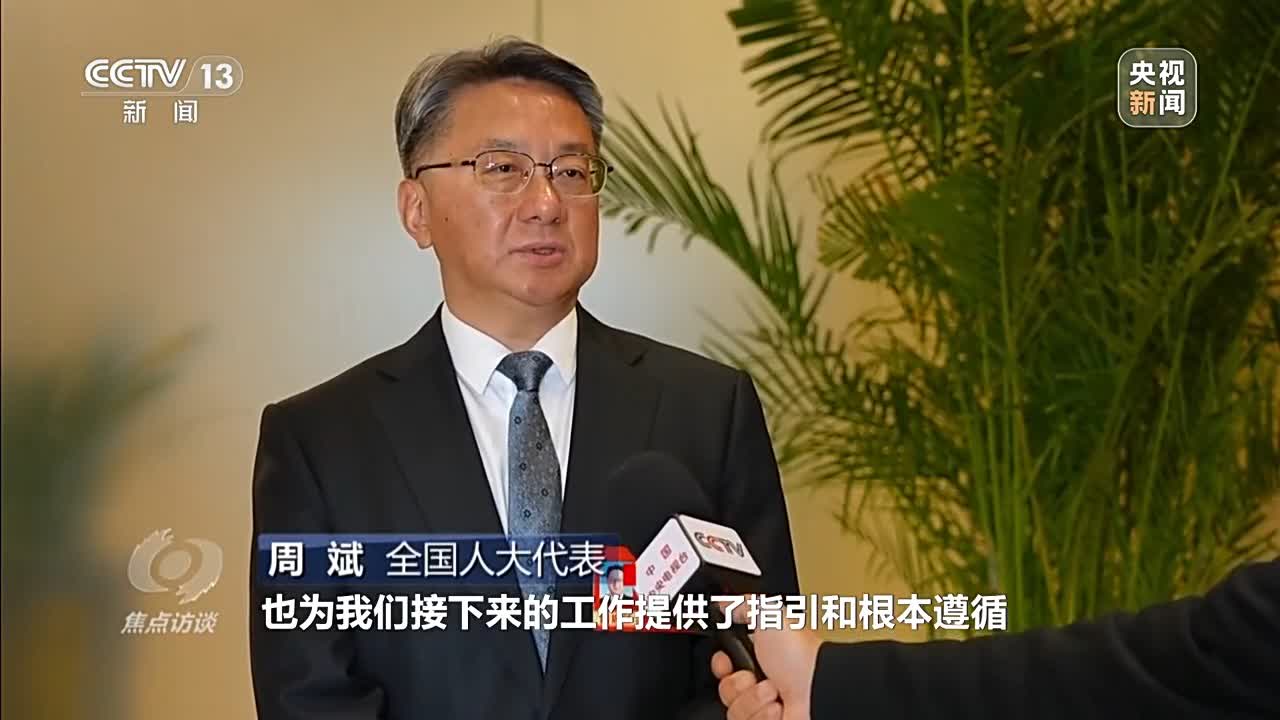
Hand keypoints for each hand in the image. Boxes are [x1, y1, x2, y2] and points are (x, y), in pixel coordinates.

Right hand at [711, 600, 821, 719]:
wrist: (819, 691)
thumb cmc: (801, 656)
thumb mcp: (769, 615)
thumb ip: (742, 605)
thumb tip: (721, 603)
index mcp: (759, 657)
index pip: (723, 667)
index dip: (721, 665)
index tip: (726, 662)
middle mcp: (760, 683)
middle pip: (725, 689)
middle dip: (739, 683)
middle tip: (758, 676)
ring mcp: (764, 707)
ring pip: (734, 710)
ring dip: (753, 699)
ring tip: (775, 692)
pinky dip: (762, 716)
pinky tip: (779, 708)